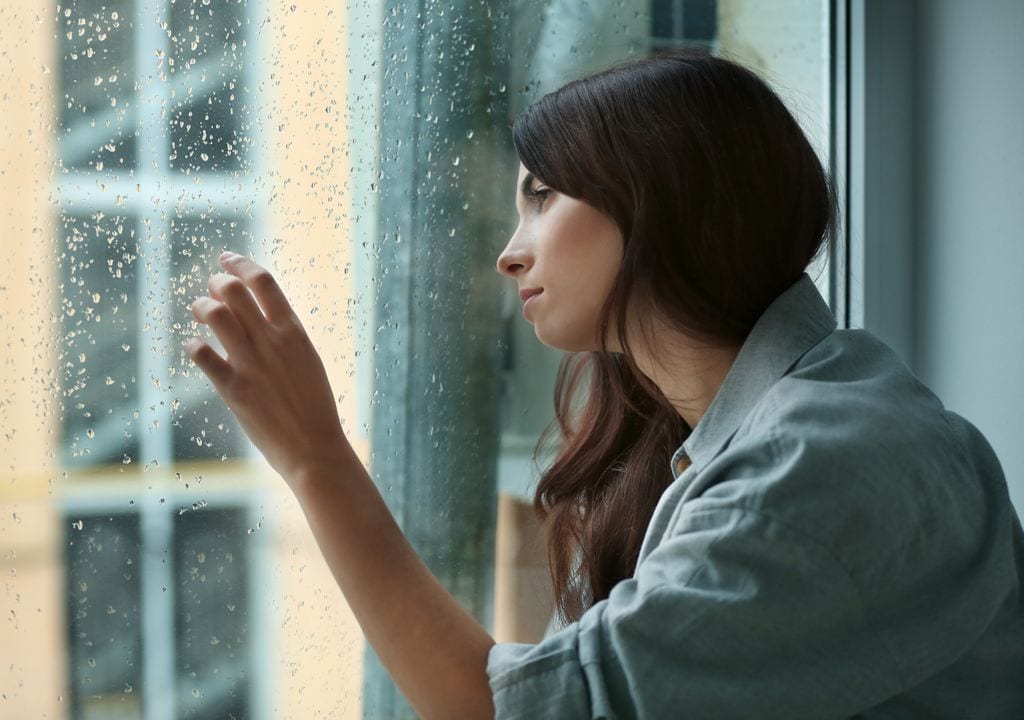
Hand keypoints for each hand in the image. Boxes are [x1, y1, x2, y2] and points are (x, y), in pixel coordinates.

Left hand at [185, 251, 351, 480]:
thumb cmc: (314, 408)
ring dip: (201, 307)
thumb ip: (286, 337)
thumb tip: (264, 317)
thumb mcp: (308, 361)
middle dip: (216, 283)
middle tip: (211, 289)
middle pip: (234, 290)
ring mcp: (252, 364)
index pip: (264, 281)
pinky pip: (202, 355)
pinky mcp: (234, 389)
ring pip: (215, 314)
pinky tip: (195, 348)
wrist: (315, 448)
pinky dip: (193, 346)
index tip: (226, 258)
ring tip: (200, 313)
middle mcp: (272, 341)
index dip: (240, 264)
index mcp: (294, 331)